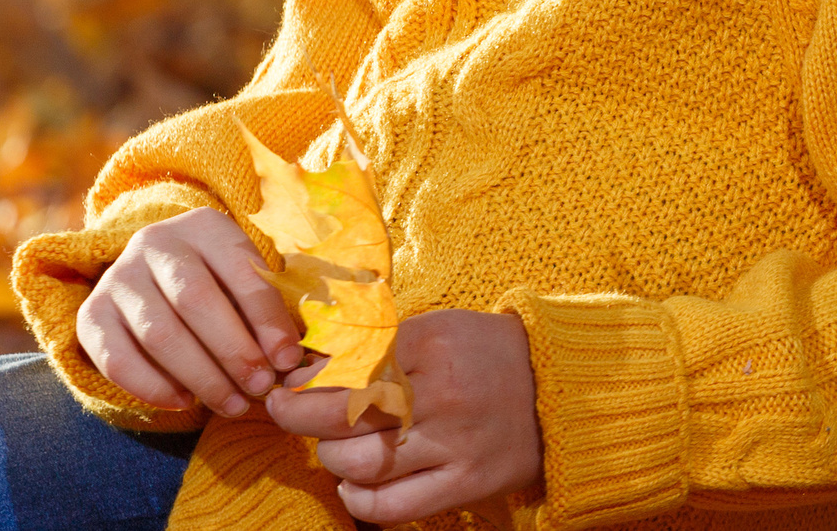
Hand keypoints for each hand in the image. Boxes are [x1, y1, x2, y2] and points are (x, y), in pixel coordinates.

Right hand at [75, 207, 304, 417]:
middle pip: (194, 299)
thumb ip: (270, 313)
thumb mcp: (247, 282)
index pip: (239, 269)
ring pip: (159, 332)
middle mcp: (154, 242)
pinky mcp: (92, 314)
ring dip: (201, 376)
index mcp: (203, 225)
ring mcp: (118, 277)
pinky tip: (185, 402)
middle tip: (260, 387)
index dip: (266, 318)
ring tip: (232, 404)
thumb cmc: (220, 288)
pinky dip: (153, 387)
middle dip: (233, 350)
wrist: (154, 283)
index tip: (287, 359)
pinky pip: (118, 359)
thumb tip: (296, 361)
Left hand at [263, 307, 542, 524]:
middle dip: (296, 413)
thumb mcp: (434, 328)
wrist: (556, 389)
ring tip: (329, 445)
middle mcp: (439, 396)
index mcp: (430, 345)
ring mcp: (452, 446)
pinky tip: (351, 486)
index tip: (288, 379)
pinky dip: (359, 501)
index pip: (345, 364)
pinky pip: (391, 507)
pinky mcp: (463, 485)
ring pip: (359, 463)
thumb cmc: (485, 353)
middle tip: (281, 409)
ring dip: (329, 455)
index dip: (305, 376)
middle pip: (341, 414)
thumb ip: (378, 344)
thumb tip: (310, 363)